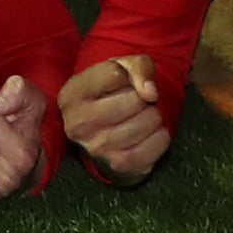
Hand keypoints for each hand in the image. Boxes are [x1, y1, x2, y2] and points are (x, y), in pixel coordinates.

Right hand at [54, 54, 170, 185]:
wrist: (105, 136)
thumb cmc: (112, 95)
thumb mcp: (119, 69)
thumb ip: (137, 66)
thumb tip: (151, 93)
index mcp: (71, 96)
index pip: (116, 73)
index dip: (128, 75)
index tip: (123, 84)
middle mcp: (78, 125)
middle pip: (136, 99)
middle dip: (143, 98)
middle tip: (134, 105)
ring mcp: (97, 149)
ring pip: (150, 120)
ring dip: (154, 117)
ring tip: (140, 119)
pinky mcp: (120, 166)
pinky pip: (159, 142)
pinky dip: (161, 135)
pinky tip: (148, 135)